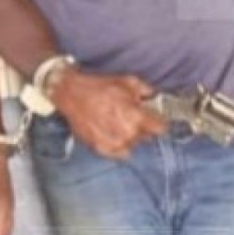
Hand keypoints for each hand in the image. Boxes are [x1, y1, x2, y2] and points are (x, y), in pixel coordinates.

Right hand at [49, 70, 167, 159]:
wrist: (72, 94)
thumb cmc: (99, 87)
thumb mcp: (128, 82)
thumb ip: (148, 91)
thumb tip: (156, 97)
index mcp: (137, 117)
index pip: (161, 129)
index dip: (158, 122)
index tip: (154, 119)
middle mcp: (128, 134)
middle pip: (147, 137)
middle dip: (141, 127)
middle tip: (130, 116)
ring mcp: (115, 144)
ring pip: (132, 145)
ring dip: (129, 136)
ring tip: (116, 122)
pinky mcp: (102, 150)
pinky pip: (119, 152)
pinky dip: (117, 144)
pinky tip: (109, 131)